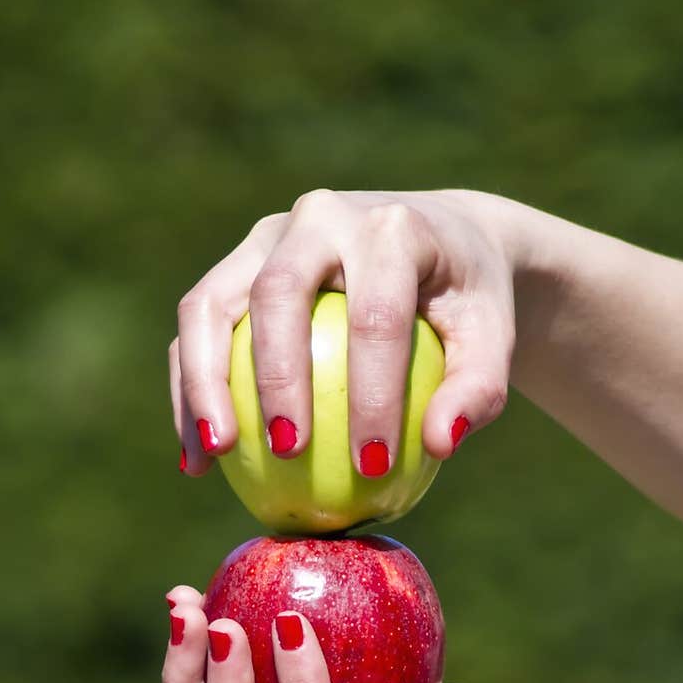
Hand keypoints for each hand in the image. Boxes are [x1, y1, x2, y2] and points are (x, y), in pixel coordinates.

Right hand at [171, 189, 516, 476]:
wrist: (437, 240)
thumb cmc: (467, 303)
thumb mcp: (492, 340)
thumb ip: (477, 390)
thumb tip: (437, 445)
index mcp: (391, 228)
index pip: (375, 315)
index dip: (372, 394)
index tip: (372, 466)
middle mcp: (320, 217)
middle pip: (278, 293)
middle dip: (275, 377)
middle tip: (287, 452)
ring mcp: (268, 235)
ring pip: (212, 303)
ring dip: (203, 382)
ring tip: (214, 456)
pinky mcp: (238, 263)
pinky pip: (200, 328)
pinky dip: (189, 390)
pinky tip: (198, 461)